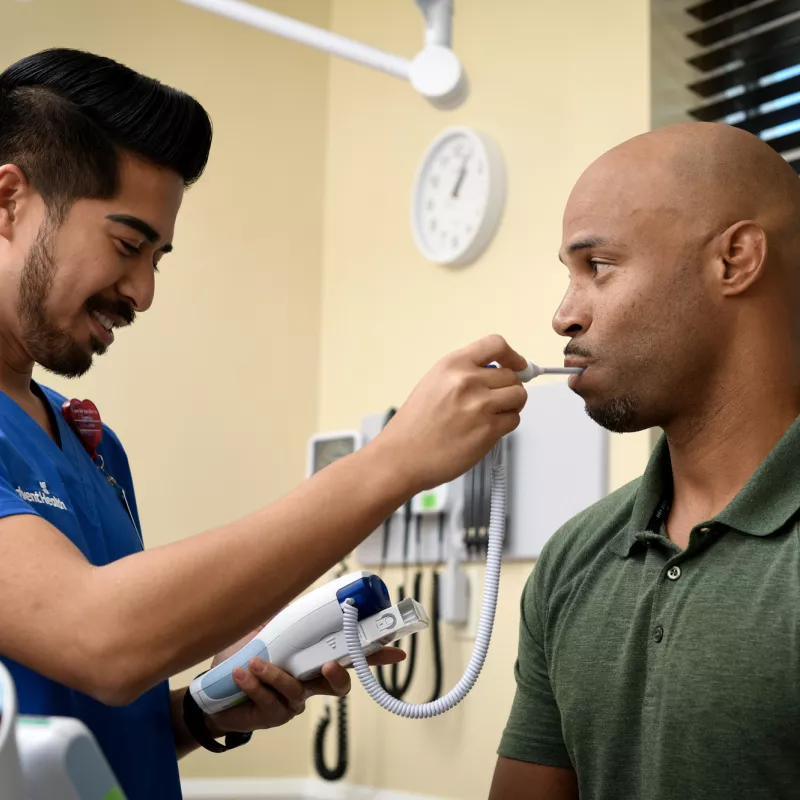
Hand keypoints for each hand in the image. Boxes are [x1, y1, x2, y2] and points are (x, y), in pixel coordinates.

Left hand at [204, 631, 404, 736]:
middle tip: (329, 663)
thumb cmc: (241, 657)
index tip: (397, 649)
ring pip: (297, 689)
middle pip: (339, 684)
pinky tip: (240, 673)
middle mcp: (309, 682)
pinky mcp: (273, 716)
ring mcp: (293, 701)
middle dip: (337, 675)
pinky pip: (270, 700)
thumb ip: (282, 616)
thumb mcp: (263, 630)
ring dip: (274, 674)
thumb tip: (292, 582)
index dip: (375, 654)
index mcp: (312, 659)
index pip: (349, 655)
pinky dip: (254, 683)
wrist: (211, 689)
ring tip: (252, 661)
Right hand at [374, 334, 528, 491]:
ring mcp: (479, 406)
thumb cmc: (414, 425)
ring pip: (518, 397)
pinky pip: (514, 420)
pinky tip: (484, 431)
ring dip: (510, 407)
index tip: (518, 365)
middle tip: (496, 400)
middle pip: (512, 376)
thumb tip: (500, 372)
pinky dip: (505, 425)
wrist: (401, 456)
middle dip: (508, 388)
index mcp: (452, 365)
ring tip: (490, 416)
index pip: (496, 345)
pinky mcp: (488, 430)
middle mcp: (467, 381)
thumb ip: (466, 374)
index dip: (513, 356)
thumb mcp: (434, 383)